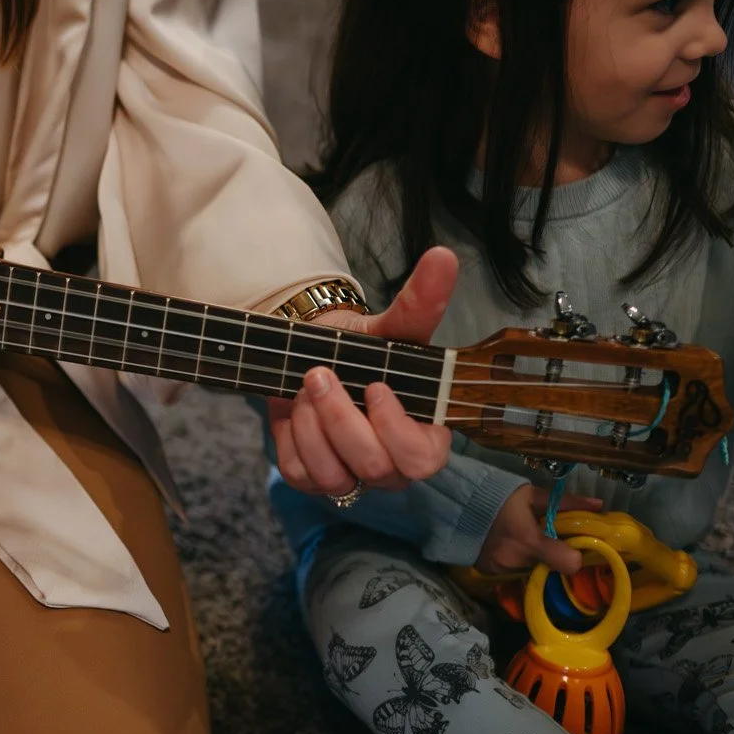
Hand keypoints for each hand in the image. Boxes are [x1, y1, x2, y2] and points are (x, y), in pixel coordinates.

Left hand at [269, 246, 458, 495]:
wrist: (315, 354)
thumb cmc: (363, 349)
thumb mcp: (392, 327)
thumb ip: (421, 301)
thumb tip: (443, 257)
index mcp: (423, 436)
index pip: (423, 459)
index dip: (396, 429)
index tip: (374, 386)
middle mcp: (391, 466)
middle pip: (375, 466)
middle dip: (341, 418)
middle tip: (318, 375)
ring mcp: (351, 475)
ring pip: (334, 475)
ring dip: (312, 425)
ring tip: (303, 384)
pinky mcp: (312, 476)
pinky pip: (300, 471)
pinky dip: (291, 436)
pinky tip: (292, 406)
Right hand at [477, 485, 606, 574]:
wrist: (453, 502)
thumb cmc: (496, 496)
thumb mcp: (532, 495)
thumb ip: (566, 503)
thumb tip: (600, 505)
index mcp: (532, 541)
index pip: (569, 564)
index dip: (573, 556)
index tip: (569, 546)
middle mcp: (518, 561)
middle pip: (547, 566)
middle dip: (546, 553)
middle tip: (536, 535)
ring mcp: (501, 569)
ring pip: (528, 568)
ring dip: (528, 556)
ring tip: (515, 537)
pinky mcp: (487, 571)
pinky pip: (509, 570)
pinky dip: (510, 559)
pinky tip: (501, 544)